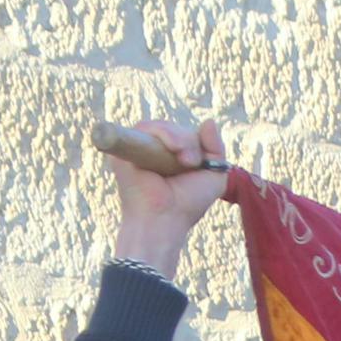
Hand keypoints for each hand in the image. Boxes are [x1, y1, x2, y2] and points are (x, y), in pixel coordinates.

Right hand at [103, 115, 230, 276]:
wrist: (165, 218)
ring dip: (176, 137)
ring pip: (160, 127)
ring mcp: (138, 149)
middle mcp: (153, 150)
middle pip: (172, 128)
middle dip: (187, 140)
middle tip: (190, 162)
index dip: (194, 142)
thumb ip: (216, 148)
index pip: (183, 134)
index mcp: (171, 155)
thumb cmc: (188, 203)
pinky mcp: (124, 150)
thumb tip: (209, 121)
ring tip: (182, 158)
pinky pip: (143, 128)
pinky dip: (159, 133)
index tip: (198, 162)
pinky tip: (169, 147)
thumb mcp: (214, 175)